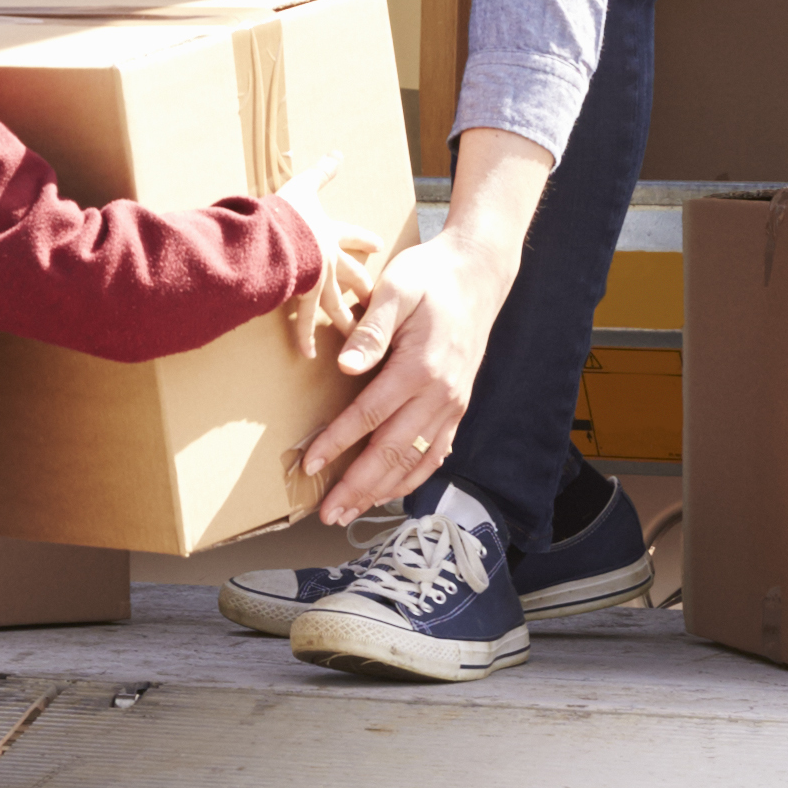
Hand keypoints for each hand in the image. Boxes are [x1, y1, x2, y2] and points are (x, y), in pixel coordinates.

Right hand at [267, 157, 375, 364]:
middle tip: (374, 295)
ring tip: (354, 333)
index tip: (379, 246)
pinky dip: (306, 339)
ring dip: (345, 319)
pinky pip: (304, 323)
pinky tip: (310, 355)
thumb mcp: (304, 187)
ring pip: (337, 305)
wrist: (277, 239)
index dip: (365, 241)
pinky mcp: (302, 297)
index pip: (352, 237)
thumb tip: (336, 152)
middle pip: (352, 276)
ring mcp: (318, 282)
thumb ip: (320, 172)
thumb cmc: (287, 213)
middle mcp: (329, 260)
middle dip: (363, 285)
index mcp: (328, 234)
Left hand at [294, 225, 510, 526]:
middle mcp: (440, 394)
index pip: (369, 416)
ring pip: (416, 461)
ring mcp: (453, 404)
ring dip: (382, 491)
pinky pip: (436, 453)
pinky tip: (391, 491)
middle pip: (392, 451)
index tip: (309, 466)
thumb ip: (371, 331)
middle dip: (357, 486)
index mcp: (420, 368)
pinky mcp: (458, 406)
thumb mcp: (396, 289)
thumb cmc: (430, 278)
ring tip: (351, 512)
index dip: (337, 444)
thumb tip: (345, 365)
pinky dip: (413, 477)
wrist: (478, 274)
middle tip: (327, 513)